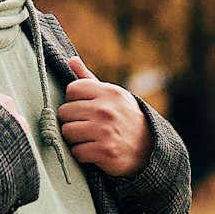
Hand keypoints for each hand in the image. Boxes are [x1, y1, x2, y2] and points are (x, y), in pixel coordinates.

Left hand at [57, 56, 151, 176]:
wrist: (150, 149)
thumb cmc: (125, 118)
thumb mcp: (113, 96)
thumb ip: (89, 79)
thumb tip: (71, 59)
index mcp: (109, 92)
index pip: (72, 89)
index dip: (74, 100)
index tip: (84, 108)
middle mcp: (106, 109)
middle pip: (65, 112)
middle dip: (71, 120)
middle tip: (85, 126)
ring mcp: (105, 131)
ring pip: (67, 132)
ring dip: (75, 138)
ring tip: (88, 138)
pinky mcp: (104, 152)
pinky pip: (76, 152)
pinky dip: (82, 154)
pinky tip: (94, 151)